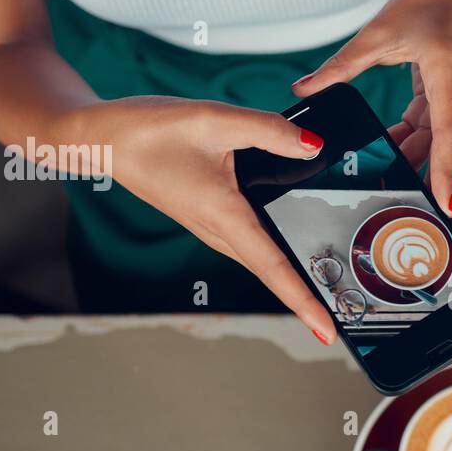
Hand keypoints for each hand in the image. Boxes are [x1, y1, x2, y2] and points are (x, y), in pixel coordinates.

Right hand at [60, 96, 335, 341]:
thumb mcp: (212, 119)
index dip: (303, 301)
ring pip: (262, 259)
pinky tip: (300, 245)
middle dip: (309, 299)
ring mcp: (213, 228)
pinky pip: (252, 242)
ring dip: (294, 278)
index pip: (272, 268)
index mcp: (223, 215)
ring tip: (334, 292)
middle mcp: (219, 230)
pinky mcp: (211, 218)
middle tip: (348, 317)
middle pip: (272, 273)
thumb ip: (268, 131)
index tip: (328, 331)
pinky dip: (278, 253)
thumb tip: (313, 145)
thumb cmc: (149, 130)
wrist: (103, 139)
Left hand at [291, 0, 451, 217]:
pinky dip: (417, 139)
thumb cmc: (429, 1)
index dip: (444, 170)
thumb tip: (305, 89)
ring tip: (380, 168)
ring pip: (443, 140)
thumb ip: (342, 65)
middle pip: (445, 144)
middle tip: (386, 193)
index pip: (447, 131)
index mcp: (446, 68)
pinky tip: (392, 145)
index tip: (444, 202)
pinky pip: (440, 129)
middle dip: (420, 171)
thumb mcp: (379, 30)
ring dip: (414, 154)